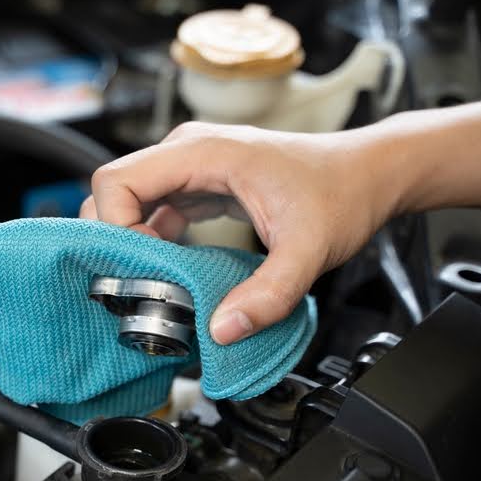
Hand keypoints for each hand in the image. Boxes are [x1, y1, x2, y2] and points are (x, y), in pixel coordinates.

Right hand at [80, 121, 401, 344]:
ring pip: (129, 201)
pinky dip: (150, 241)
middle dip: (115, 238)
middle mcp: (187, 151)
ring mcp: (190, 167)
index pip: (116, 181)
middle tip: (139, 279)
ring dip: (131, 242)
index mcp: (202, 152)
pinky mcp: (198, 185)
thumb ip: (269, 293)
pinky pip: (152, 210)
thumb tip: (223, 329)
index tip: (141, 266)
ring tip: (153, 279)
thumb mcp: (309, 250)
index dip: (115, 227)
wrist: (367, 174)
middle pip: (113, 190)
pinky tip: (170, 268)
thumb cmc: (341, 192)